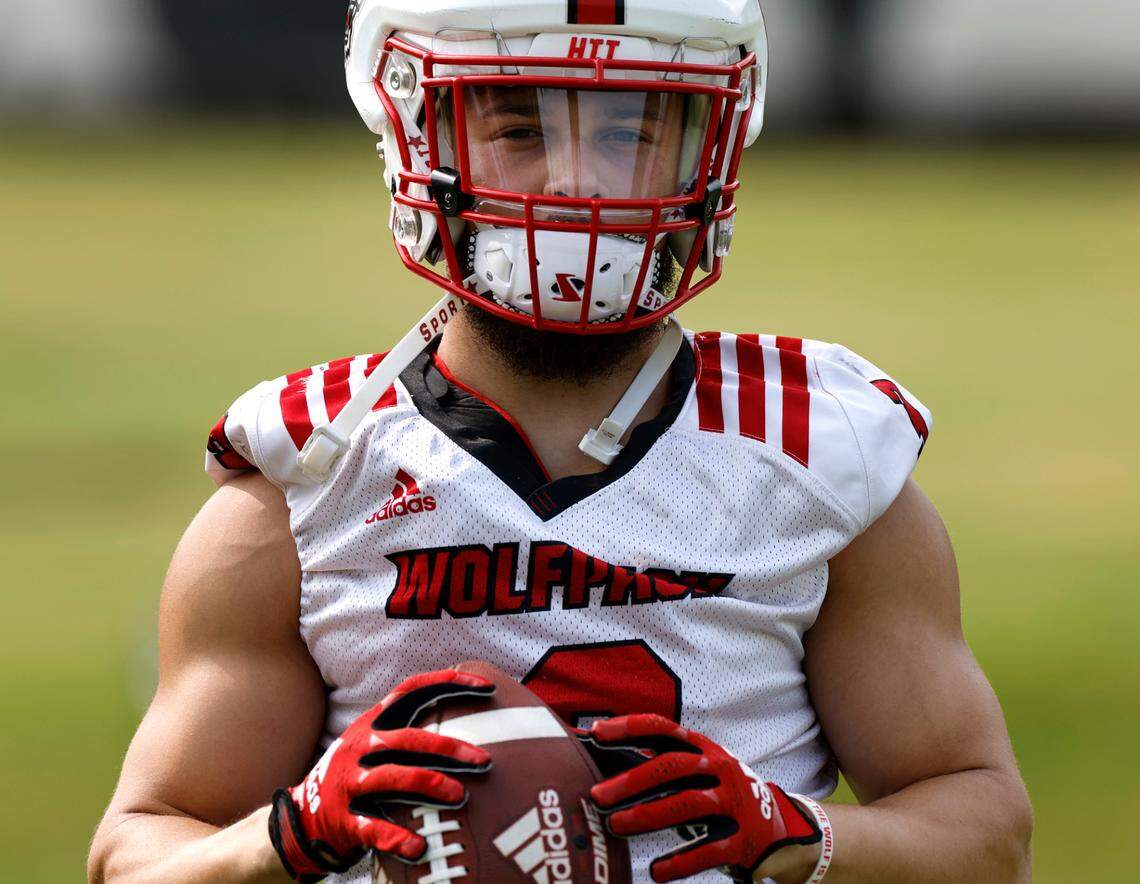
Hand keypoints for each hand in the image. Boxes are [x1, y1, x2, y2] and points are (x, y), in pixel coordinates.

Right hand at [268, 669, 493, 880]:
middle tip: (483, 761)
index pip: (410, 691)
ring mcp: (349, 783)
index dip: (447, 682)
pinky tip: (419, 847)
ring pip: (393, 778)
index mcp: (371, 724)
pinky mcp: (343, 820)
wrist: (300, 818)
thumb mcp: (373, 745)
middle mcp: (359, 748)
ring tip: (460, 796)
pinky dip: (396, 838)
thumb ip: (409, 732)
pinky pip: (372, 828)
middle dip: (448, 747)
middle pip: (408, 740)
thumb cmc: (355, 777)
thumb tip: (469, 721)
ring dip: (429, 785)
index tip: (486, 687)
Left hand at [587, 715, 820, 882]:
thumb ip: (660, 766)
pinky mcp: (744, 840)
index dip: (630, 728)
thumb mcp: (699, 772)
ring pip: (688, 804)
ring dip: (648, 815)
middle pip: (672, 767)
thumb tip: (603, 763)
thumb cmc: (721, 796)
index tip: (596, 732)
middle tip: (598, 796)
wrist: (781, 830)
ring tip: (617, 826)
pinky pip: (710, 850)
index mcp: (704, 749)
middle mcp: (720, 770)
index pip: (664, 729)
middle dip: (632, 780)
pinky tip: (657, 871)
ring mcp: (735, 804)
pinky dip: (681, 861)